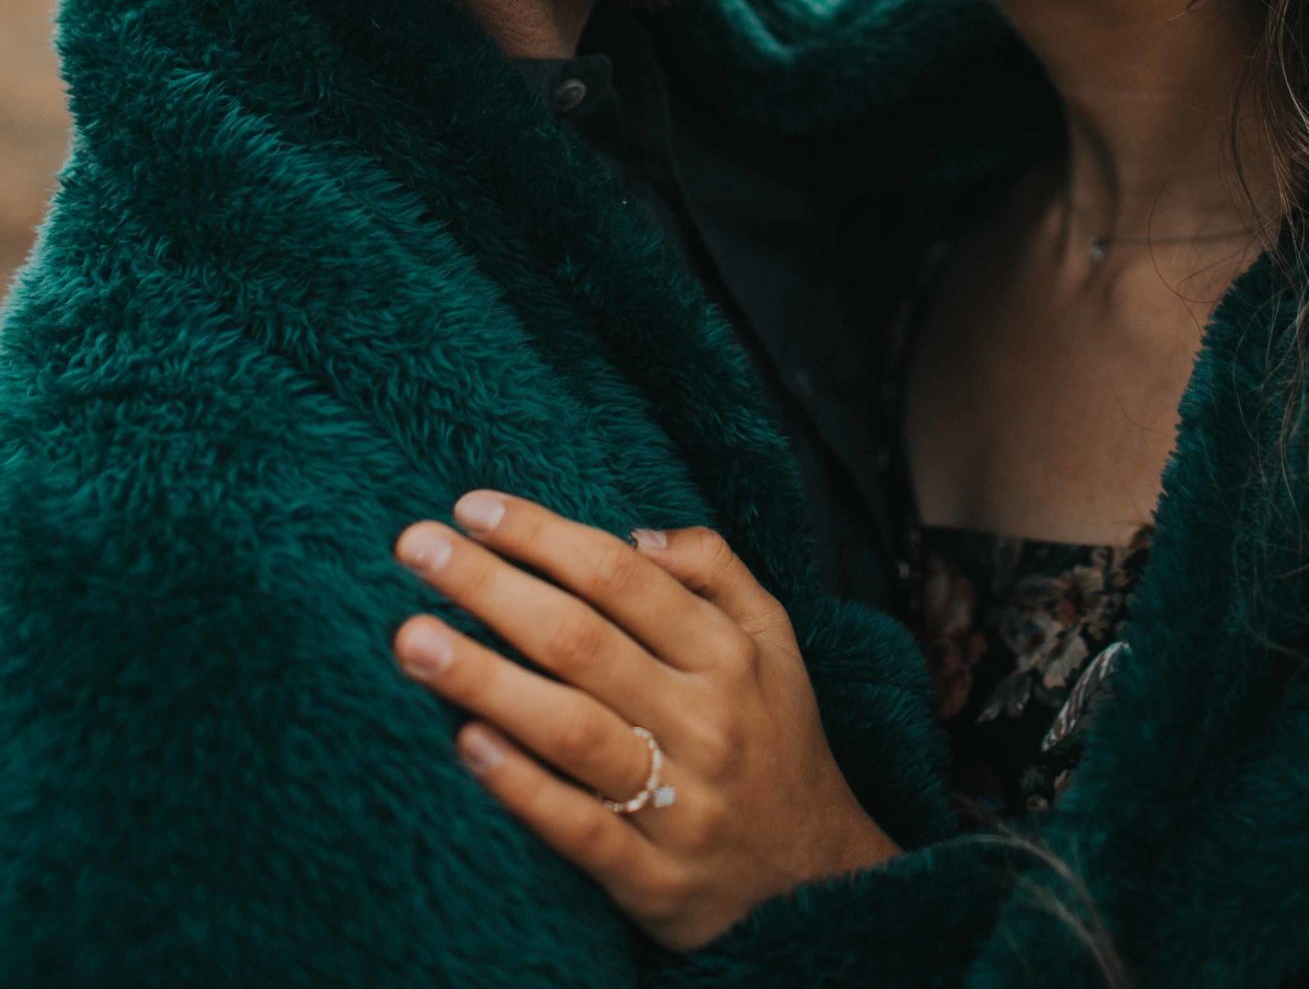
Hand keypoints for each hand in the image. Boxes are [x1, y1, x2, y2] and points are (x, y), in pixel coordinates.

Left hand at [390, 497, 897, 949]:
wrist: (817, 877)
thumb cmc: (773, 737)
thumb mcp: (774, 639)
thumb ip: (716, 569)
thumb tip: (634, 531)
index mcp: (727, 653)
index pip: (621, 576)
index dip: (542, 535)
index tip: (470, 506)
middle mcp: (703, 719)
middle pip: (582, 641)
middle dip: (492, 588)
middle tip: (415, 548)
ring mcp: (680, 802)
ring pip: (573, 730)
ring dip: (486, 679)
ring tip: (413, 640)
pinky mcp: (653, 879)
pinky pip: (579, 829)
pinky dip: (522, 786)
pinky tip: (465, 743)